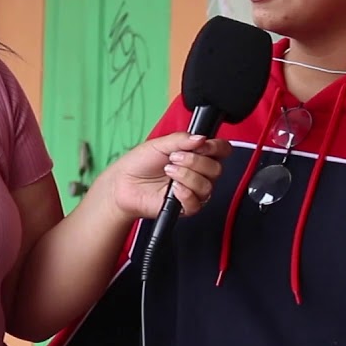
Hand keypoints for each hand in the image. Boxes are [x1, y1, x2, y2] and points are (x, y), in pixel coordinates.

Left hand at [106, 132, 231, 220]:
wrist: (123, 183)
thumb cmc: (140, 163)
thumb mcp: (160, 144)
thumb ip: (182, 139)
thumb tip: (201, 137)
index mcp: (197, 155)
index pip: (222, 150)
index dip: (216, 148)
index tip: (202, 145)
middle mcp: (199, 173)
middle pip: (216, 169)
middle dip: (195, 161)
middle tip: (174, 158)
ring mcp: (193, 191)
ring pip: (208, 186)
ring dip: (187, 176)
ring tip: (168, 171)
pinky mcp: (186, 207)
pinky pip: (197, 203)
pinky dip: (184, 193)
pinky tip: (172, 188)